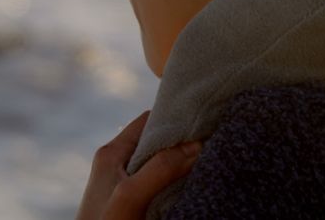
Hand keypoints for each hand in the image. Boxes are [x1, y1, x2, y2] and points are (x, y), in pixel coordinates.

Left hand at [75, 110, 202, 219]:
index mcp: (111, 153)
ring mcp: (125, 186)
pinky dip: (178, 183)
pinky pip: (160, 186)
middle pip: (157, 143)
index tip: (204, 120)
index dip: (175, 118)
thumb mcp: (130, 195)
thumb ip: (160, 169)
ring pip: (161, 165)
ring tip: (210, 160)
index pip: (148, 121)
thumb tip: (196, 146)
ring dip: (183, 165)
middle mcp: (118, 165)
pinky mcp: (133, 206)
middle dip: (183, 143)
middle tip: (213, 141)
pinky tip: (196, 185)